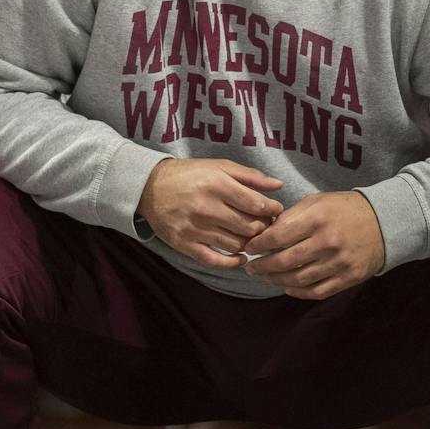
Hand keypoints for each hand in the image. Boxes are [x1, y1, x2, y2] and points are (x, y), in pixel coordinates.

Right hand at [136, 158, 283, 269]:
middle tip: (266, 224)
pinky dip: (232, 262)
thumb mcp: (219, 166)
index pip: (256, 204)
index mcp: (217, 184)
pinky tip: (241, 257)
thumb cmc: (189, 174)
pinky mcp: (185, 244)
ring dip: (250, 242)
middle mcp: (206, 208)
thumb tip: (279, 185)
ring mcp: (195, 228)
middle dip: (263, 227)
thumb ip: (250, 176)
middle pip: (249, 226)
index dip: (272, 210)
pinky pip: (215, 260)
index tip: (275, 211)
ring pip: (236, 244)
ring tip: (252, 236)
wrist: (150, 188)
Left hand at [242, 191, 384, 299]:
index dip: (259, 244)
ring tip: (266, 276)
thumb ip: (291, 215)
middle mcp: (327, 242)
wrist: (384, 222)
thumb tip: (266, 232)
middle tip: (251, 267)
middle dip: (262, 266)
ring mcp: (339, 262)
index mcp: (317, 219)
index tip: (249, 247)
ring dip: (276, 280)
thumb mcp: (318, 201)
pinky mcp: (349, 278)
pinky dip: (298, 292)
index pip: (278, 236)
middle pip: (285, 261)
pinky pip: (317, 291)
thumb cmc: (344, 209)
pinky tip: (287, 287)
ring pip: (298, 279)